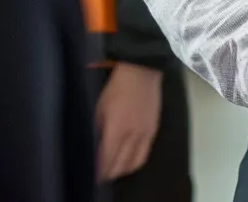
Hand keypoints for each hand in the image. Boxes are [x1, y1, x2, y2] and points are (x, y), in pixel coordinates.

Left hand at [95, 63, 162, 182]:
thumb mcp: (100, 108)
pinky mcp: (154, 129)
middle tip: (101, 175)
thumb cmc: (116, 88)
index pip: (107, 160)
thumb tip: (94, 146)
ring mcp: (146, 133)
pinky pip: (145, 153)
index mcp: (116, 130)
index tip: (93, 175)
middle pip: (121, 165)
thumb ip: (98, 130)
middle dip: (110, 173)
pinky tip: (128, 158)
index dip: (99, 170)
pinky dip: (135, 160)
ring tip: (115, 170)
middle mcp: (133, 136)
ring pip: (135, 163)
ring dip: (124, 169)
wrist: (142, 71)